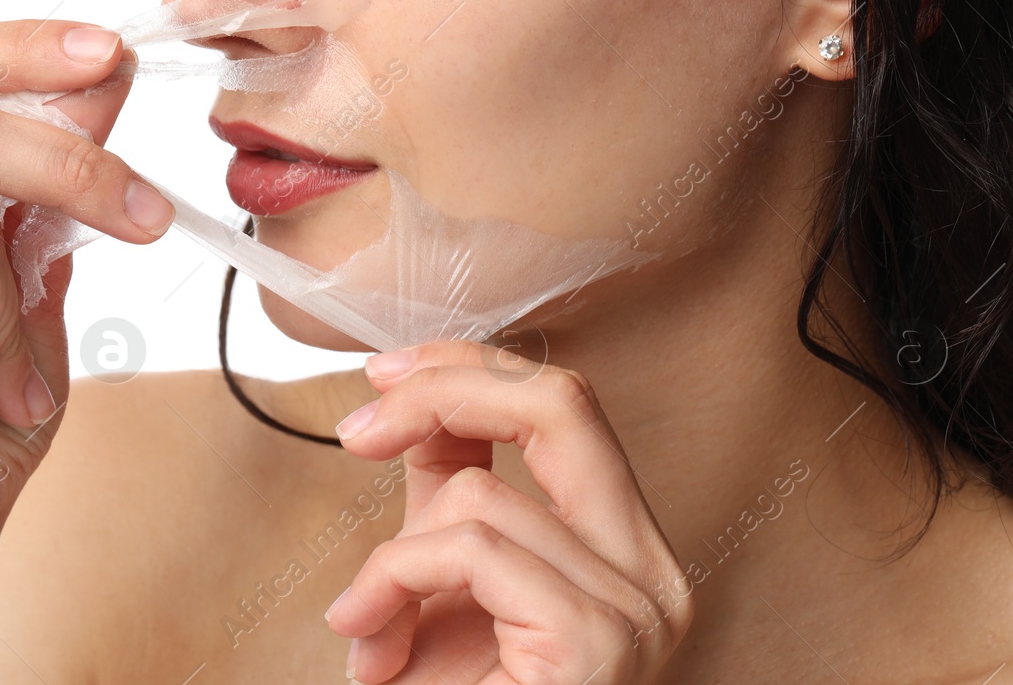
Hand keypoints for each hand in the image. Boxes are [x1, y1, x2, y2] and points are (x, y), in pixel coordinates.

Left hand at [328, 341, 692, 683]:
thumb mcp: (443, 582)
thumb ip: (446, 491)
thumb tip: (413, 400)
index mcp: (625, 551)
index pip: (568, 404)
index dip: (469, 368)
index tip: (383, 376)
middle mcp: (652, 574)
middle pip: (565, 401)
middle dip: (446, 389)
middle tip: (360, 425)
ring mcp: (637, 611)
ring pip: (485, 494)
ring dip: (391, 555)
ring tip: (367, 626)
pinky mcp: (596, 644)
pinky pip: (469, 550)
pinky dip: (394, 581)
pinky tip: (369, 642)